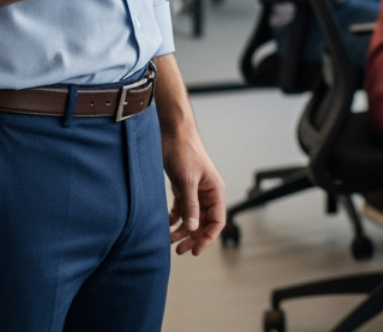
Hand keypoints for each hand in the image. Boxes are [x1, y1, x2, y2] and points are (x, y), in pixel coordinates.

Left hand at [164, 125, 225, 256]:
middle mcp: (206, 193)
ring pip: (191, 217)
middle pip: (204, 222)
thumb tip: (192, 227)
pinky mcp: (182, 187)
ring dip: (182, 230)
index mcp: (214, 191)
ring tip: (170, 240)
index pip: (217, 220)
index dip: (208, 237)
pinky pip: (181, 209)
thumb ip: (190, 205)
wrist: (172, 132)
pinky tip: (166, 224)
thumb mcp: (187, 180)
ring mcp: (194, 191)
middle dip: (193, 237)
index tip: (195, 250)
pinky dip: (174, 218)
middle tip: (180, 250)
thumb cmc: (184, 151)